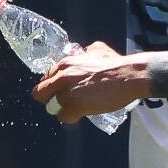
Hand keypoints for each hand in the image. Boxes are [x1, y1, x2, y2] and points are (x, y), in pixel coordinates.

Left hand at [32, 41, 148, 123]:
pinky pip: (64, 118)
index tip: (60, 90)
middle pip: (40, 93)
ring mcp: (67, 92)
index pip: (46, 78)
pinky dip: (71, 118)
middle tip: (61, 102)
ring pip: (52, 107)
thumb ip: (85, 53)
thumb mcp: (96, 50)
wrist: (128, 76)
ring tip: (77, 108)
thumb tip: (85, 54)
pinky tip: (81, 113)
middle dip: (49, 99)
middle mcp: (62, 77)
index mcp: (65, 64)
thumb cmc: (116, 63)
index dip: (53, 86)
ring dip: (63, 109)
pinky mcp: (75, 106)